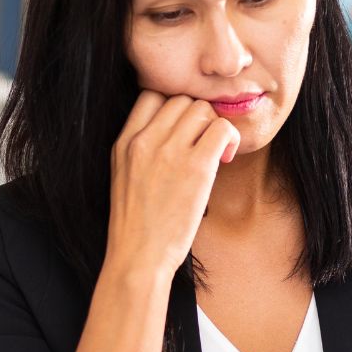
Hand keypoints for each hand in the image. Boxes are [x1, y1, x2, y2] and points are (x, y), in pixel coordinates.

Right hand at [105, 91, 240, 277]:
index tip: (183, 129)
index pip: (151, 94)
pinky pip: (222, 129)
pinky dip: (229, 138)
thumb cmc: (135, 225)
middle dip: (197, 116)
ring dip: (214, 126)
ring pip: (202, 108)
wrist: (138, 257)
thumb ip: (140, 149)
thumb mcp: (123, 176)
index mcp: (124, 142)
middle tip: (203, 142)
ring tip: (216, 152)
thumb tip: (173, 130)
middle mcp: (144, 140)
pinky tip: (225, 158)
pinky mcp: (196, 167)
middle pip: (181, 98)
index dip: (173, 106)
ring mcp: (169, 151)